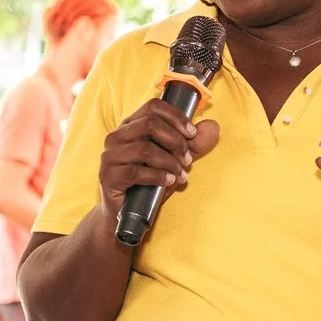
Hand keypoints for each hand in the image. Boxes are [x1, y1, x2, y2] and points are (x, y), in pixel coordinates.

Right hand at [98, 101, 219, 224]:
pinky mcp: (108, 176)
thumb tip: (213, 127)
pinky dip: (158, 176)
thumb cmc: (150, 183)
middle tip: (187, 159)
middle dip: (176, 141)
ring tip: (181, 175)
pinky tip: (169, 182)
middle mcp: (117, 136)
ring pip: (145, 149)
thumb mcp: (176, 160)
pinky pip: (135, 172)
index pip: (153, 107)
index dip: (176, 117)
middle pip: (150, 124)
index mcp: (131, 126)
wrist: (128, 214)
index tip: (192, 134)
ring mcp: (110, 156)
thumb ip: (194, 144)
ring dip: (170, 162)